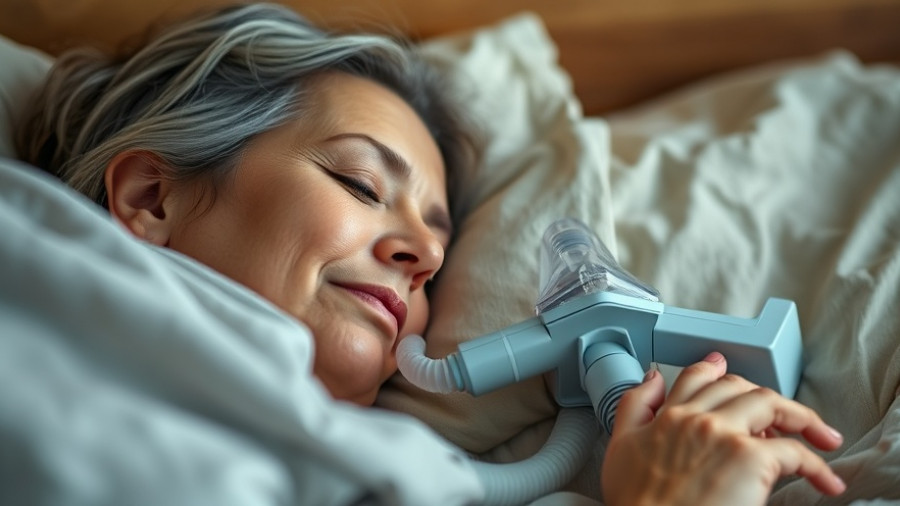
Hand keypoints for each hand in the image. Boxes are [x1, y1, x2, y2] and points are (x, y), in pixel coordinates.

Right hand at [601, 352, 845, 505]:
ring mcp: (726, 434)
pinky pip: (795, 451)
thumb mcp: (619, 447)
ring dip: (803, 418)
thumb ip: (634, 406)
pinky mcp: (751, 458)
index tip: (725, 368)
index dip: (715, 370)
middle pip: (741, 387)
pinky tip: (823, 479)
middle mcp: (697, 417)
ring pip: (772, 404)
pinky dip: (816, 464)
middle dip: (765, 397)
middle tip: (787, 416)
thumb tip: (652, 378)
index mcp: (668, 415)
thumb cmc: (636, 503)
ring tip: (822, 438)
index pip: (698, 377)